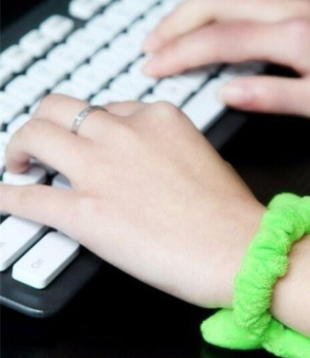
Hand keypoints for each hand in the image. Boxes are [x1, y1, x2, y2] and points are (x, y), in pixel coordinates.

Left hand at [0, 94, 263, 307]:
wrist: (239, 250)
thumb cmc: (231, 216)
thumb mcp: (205, 158)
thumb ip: (168, 149)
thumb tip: (147, 164)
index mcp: (159, 117)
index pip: (108, 107)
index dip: (93, 126)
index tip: (89, 139)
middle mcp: (124, 134)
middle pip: (58, 108)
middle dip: (43, 122)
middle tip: (40, 143)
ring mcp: (99, 170)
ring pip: (33, 136)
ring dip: (18, 150)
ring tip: (18, 164)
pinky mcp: (82, 212)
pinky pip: (26, 197)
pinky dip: (7, 197)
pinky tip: (3, 196)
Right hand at [142, 0, 309, 122]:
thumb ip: (273, 97)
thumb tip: (226, 92)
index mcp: (294, 37)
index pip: (220, 38)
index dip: (180, 53)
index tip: (153, 69)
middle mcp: (290, 10)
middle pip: (213, 1)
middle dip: (173, 24)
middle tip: (149, 51)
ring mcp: (295, 1)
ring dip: (190, 7)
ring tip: (167, 34)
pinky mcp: (301, 3)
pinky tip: (206, 17)